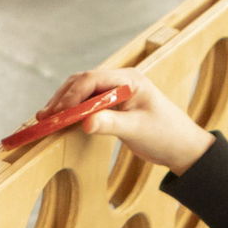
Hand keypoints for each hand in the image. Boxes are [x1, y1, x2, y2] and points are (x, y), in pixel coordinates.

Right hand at [46, 68, 211, 172]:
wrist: (182, 148)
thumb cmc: (166, 135)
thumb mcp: (138, 130)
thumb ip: (111, 124)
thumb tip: (84, 122)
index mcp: (130, 79)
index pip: (93, 79)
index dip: (72, 94)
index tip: (58, 112)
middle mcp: (120, 81)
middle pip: (82, 82)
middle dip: (62, 98)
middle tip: (45, 117)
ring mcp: (115, 92)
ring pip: (81, 92)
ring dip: (64, 104)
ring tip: (46, 119)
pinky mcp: (112, 105)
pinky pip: (86, 104)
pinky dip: (72, 112)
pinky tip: (60, 121)